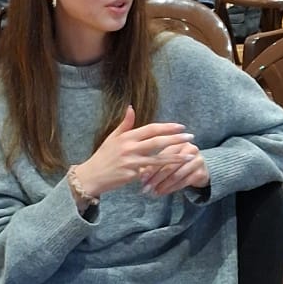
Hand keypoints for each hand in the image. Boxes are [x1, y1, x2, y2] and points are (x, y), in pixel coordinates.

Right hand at [77, 105, 195, 199]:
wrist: (92, 176)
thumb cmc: (103, 156)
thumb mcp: (112, 138)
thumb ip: (125, 124)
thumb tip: (131, 107)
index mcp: (127, 137)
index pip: (151, 129)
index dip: (167, 127)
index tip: (181, 127)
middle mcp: (130, 148)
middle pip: (157, 142)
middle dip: (176, 139)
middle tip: (190, 137)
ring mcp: (131, 162)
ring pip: (158, 159)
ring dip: (176, 157)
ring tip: (190, 155)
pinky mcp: (132, 175)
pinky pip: (151, 173)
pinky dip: (162, 173)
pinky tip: (175, 172)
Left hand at [139, 139, 208, 197]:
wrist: (199, 168)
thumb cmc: (177, 162)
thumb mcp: (166, 158)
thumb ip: (153, 161)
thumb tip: (138, 173)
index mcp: (178, 142)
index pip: (162, 155)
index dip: (151, 167)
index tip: (141, 178)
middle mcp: (189, 148)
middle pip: (169, 164)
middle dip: (156, 178)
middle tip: (146, 188)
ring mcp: (197, 160)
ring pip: (176, 174)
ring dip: (164, 185)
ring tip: (154, 192)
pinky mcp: (201, 172)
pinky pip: (184, 182)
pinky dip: (172, 188)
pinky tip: (163, 192)